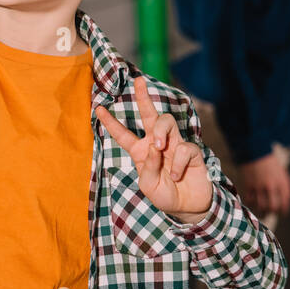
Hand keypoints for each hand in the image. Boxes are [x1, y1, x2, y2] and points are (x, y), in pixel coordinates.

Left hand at [96, 75, 212, 222]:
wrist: (188, 207)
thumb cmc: (165, 195)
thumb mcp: (148, 186)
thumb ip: (148, 166)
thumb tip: (154, 145)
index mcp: (141, 152)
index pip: (123, 134)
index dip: (111, 122)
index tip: (98, 108)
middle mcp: (157, 143)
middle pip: (150, 114)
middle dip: (143, 97)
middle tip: (138, 81)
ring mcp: (175, 144)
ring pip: (167, 121)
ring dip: (162, 132)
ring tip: (160, 148)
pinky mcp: (191, 151)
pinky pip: (184, 147)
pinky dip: (178, 163)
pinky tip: (176, 175)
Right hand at [239, 153, 289, 216]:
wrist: (256, 150)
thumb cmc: (270, 162)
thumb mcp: (282, 172)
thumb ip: (287, 185)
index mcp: (281, 182)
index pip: (285, 202)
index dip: (284, 211)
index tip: (282, 214)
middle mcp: (271, 185)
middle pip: (272, 206)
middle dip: (272, 212)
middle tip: (270, 213)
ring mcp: (259, 185)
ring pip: (260, 206)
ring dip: (261, 211)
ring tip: (261, 211)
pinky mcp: (248, 184)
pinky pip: (249, 200)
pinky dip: (251, 204)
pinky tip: (252, 203)